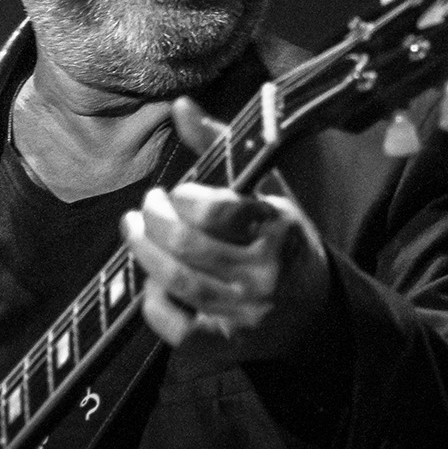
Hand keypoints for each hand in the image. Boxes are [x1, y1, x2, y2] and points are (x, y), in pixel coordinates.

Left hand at [122, 96, 331, 359]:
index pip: (218, 210)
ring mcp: (245, 313)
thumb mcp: (266, 189)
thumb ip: (221, 146)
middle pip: (188, 245)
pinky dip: (154, 302)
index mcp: (279, 229)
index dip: (184, 198)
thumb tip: (179, 105)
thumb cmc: (281, 238)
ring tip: (135, 230)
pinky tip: (151, 281)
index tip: (176, 192)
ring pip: (177, 281)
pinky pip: (176, 328)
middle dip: (153, 220)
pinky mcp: (226, 344)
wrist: (312, 312)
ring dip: (143, 252)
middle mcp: (264, 274)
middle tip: (145, 206)